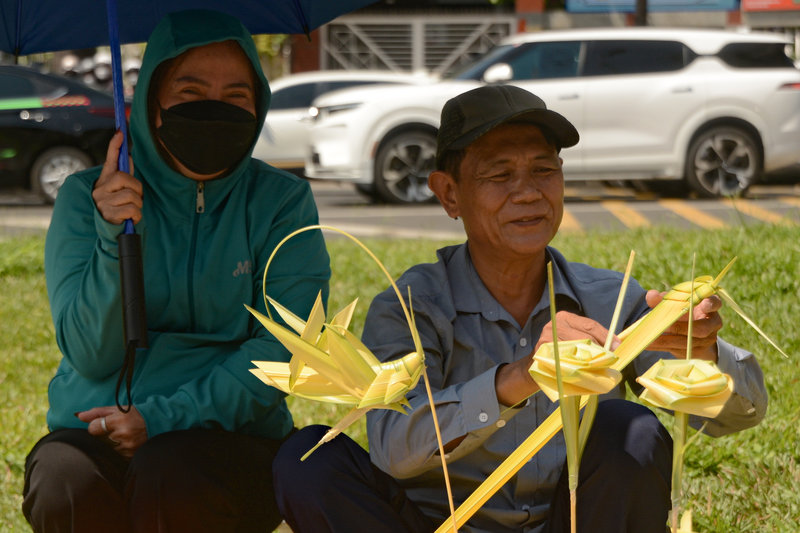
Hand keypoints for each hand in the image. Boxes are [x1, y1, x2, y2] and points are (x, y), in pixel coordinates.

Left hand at [77, 405, 147, 457]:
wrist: (158, 424)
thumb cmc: (136, 414)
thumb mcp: (118, 409)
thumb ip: (97, 412)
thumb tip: (78, 416)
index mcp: (119, 419)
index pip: (93, 428)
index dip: (96, 426)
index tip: (103, 424)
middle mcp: (123, 434)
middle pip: (98, 439)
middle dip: (103, 435)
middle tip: (114, 430)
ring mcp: (127, 446)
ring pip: (106, 448)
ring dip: (110, 444)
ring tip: (121, 437)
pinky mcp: (130, 455)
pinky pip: (114, 455)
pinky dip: (117, 450)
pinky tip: (125, 443)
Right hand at [92, 130, 141, 224]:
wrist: (110, 232)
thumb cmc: (118, 209)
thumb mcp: (122, 192)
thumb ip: (125, 176)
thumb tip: (129, 156)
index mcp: (105, 182)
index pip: (110, 161)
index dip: (114, 146)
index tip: (120, 133)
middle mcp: (100, 189)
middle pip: (124, 178)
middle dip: (137, 189)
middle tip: (136, 198)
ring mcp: (102, 202)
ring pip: (131, 196)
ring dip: (137, 205)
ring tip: (131, 211)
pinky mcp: (108, 215)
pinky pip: (131, 210)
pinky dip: (136, 215)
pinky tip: (130, 219)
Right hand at [496, 312, 615, 406]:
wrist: (536, 366)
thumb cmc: (561, 352)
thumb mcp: (573, 339)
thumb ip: (589, 338)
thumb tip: (614, 343)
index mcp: (565, 318)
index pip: (590, 325)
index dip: (606, 336)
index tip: (617, 345)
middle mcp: (555, 324)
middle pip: (585, 337)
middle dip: (600, 349)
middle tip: (609, 360)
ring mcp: (547, 338)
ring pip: (578, 349)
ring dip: (590, 360)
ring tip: (597, 367)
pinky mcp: (544, 352)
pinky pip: (567, 360)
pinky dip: (577, 367)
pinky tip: (582, 371)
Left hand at [644, 290, 720, 360]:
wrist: (695, 335)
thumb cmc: (685, 312)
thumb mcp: (677, 302)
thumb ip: (665, 298)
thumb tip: (651, 295)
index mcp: (710, 308)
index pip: (715, 304)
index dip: (711, 304)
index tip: (704, 304)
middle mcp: (712, 324)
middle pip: (700, 328)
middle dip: (679, 327)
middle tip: (662, 325)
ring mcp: (706, 341)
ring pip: (687, 343)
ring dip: (665, 340)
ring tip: (647, 338)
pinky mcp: (696, 353)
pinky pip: (678, 351)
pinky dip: (661, 347)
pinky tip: (647, 345)